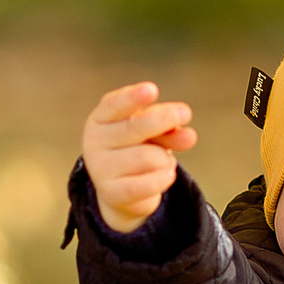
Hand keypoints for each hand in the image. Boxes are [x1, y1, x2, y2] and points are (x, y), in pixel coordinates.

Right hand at [81, 82, 197, 233]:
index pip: (114, 105)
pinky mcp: (111, 193)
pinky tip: (168, 175)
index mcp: (101, 119)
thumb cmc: (139, 148)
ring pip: (149, 157)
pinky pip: (149, 183)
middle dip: (163, 119)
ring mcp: (100, 168)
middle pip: (135, 127)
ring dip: (166, 159)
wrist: (124, 191)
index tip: (152, 89)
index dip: (133, 97)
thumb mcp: (153, 131)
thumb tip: (188, 136)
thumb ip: (168, 127)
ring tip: (163, 162)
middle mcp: (94, 142)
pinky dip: (164, 178)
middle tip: (185, 113)